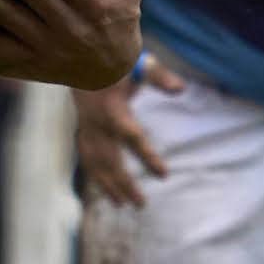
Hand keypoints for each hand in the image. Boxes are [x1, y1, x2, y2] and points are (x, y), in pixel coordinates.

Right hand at [73, 56, 185, 208]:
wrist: (82, 59)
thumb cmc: (116, 63)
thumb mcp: (139, 64)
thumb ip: (159, 76)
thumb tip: (181, 88)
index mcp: (113, 109)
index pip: (133, 138)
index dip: (147, 157)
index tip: (163, 175)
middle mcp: (96, 124)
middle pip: (111, 160)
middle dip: (125, 184)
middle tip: (141, 204)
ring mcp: (86, 129)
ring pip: (95, 164)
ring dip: (108, 185)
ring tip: (123, 205)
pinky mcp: (82, 131)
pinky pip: (88, 159)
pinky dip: (96, 177)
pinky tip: (108, 192)